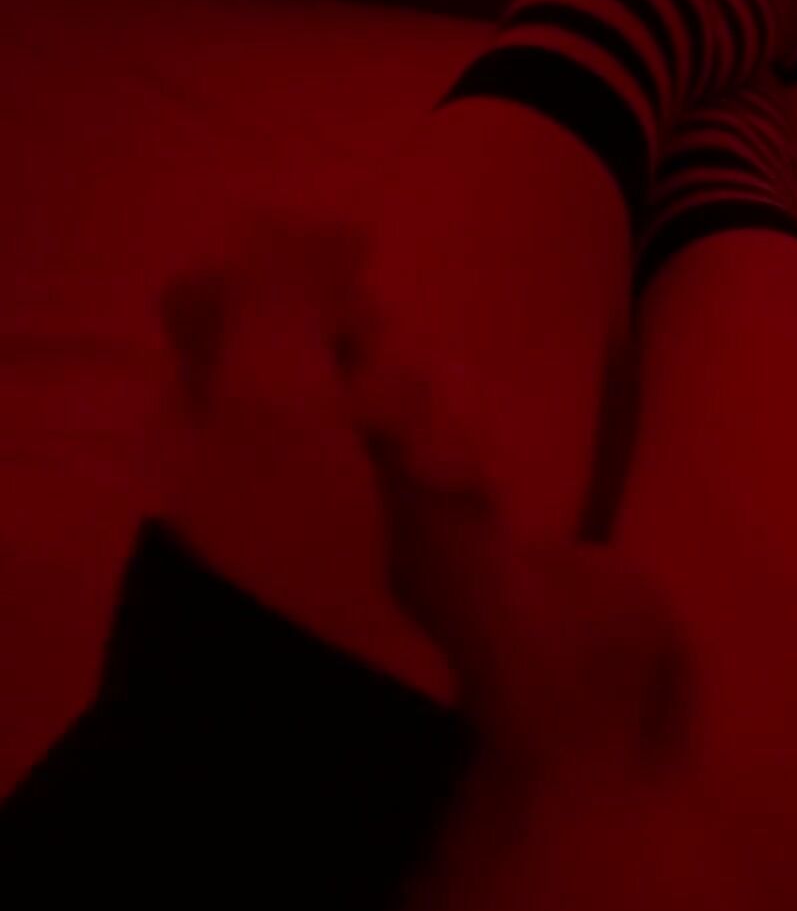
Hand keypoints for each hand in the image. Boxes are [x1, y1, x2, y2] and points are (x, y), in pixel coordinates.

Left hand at [158, 223, 688, 772]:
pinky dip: (461, 478)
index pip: (275, 306)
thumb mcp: (261, 390)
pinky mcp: (413, 543)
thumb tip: (325, 219)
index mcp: (220, 403)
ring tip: (427, 477)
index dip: (316, 301)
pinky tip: (462, 503)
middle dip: (383, 374)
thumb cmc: (277, 533)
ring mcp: (349, 498)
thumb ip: (284, 285)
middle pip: (356, 351)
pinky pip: (455, 468)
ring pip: (415, 406)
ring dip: (429, 427)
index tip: (341, 319)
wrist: (327, 690)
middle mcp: (282, 444)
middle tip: (373, 422)